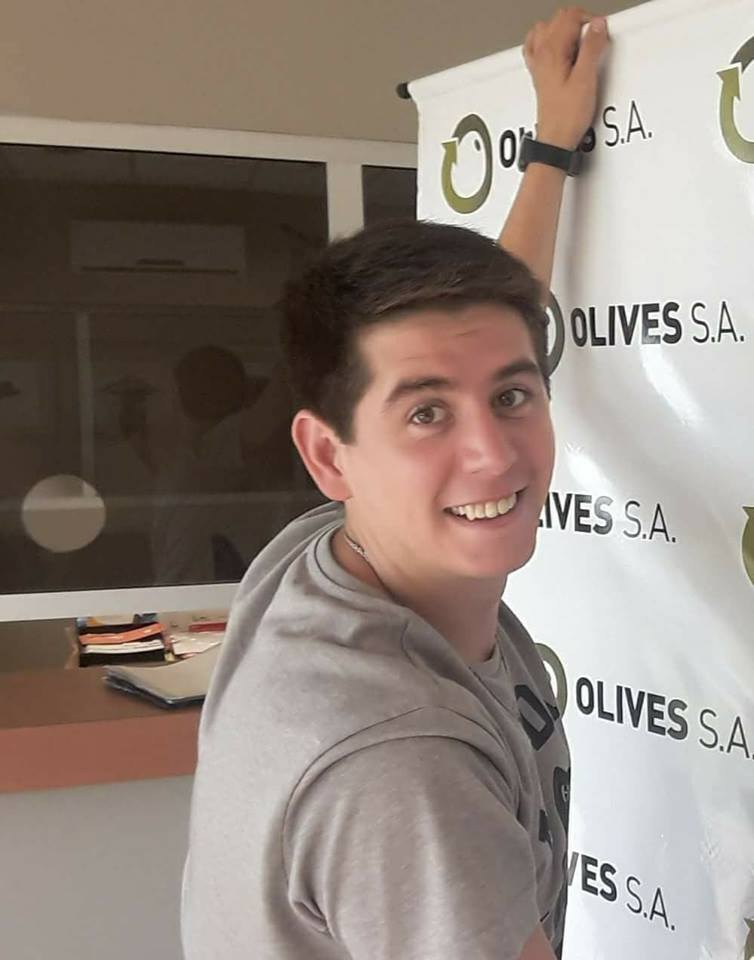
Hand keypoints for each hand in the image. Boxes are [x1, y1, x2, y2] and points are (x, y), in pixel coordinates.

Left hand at [523, 7, 609, 150]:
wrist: (555, 138)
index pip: (570, 16)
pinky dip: (550, 42)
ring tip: (579, 44)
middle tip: (593, 39)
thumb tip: (597, 25)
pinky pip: (538, 46)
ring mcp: (538, 64)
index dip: (589, 20)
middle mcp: (541, 55)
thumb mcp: (586, 79)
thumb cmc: (567, 116)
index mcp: (551, 51)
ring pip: (547, 29)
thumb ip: (592, 48)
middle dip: (579, 23)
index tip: (600, 34)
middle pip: (559, 19)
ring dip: (565, 30)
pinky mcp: (540, 74)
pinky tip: (561, 49)